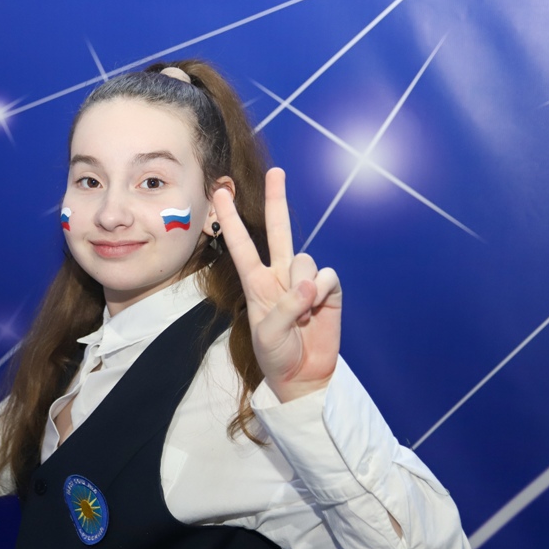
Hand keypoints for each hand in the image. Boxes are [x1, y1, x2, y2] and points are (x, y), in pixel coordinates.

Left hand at [213, 167, 341, 401]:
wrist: (304, 376)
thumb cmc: (276, 355)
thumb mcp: (269, 334)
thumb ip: (286, 307)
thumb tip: (309, 284)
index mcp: (256, 283)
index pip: (241, 244)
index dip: (231, 219)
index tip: (220, 193)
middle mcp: (279, 275)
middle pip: (278, 230)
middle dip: (277, 200)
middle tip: (276, 171)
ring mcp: (304, 281)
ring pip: (305, 259)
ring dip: (303, 285)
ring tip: (301, 314)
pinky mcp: (328, 291)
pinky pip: (327, 277)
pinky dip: (322, 291)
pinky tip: (317, 310)